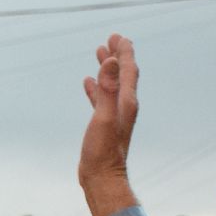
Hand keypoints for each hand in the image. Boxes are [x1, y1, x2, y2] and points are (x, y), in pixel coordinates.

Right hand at [78, 33, 140, 215]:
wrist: (102, 179)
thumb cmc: (102, 152)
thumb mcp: (103, 117)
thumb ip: (108, 89)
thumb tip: (112, 61)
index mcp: (126, 102)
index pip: (128, 70)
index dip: (123, 52)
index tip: (116, 37)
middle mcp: (124, 107)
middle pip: (123, 74)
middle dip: (118, 56)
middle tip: (110, 39)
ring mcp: (114, 116)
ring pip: (112, 85)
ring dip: (107, 69)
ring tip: (99, 54)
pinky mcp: (104, 125)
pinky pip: (101, 99)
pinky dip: (96, 88)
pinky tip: (87, 84)